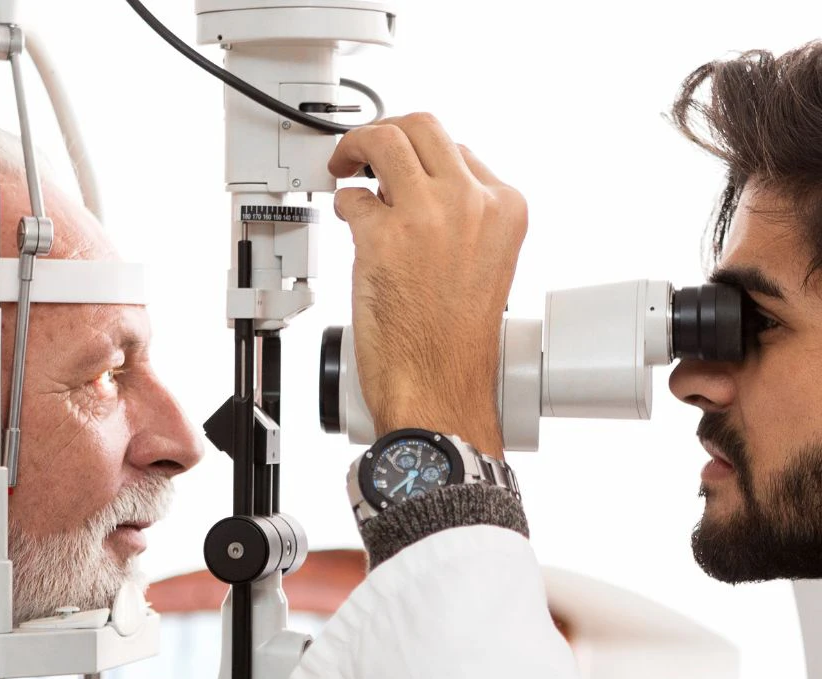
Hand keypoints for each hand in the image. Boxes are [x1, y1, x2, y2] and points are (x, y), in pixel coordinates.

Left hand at [331, 113, 527, 456]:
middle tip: (364, 151)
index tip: (401, 171)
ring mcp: (426, 215)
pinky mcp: (382, 236)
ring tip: (344, 165)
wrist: (439, 384)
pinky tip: (346, 217)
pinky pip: (351, 196)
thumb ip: (461, 218)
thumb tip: (416, 188)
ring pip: (385, 139)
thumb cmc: (456, 341)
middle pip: (423, 126)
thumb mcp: (485, 262)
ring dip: (355, 146)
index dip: (422, 159)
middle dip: (386, 130)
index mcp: (504, 208)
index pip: (459, 152)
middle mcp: (470, 203)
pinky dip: (343, 202)